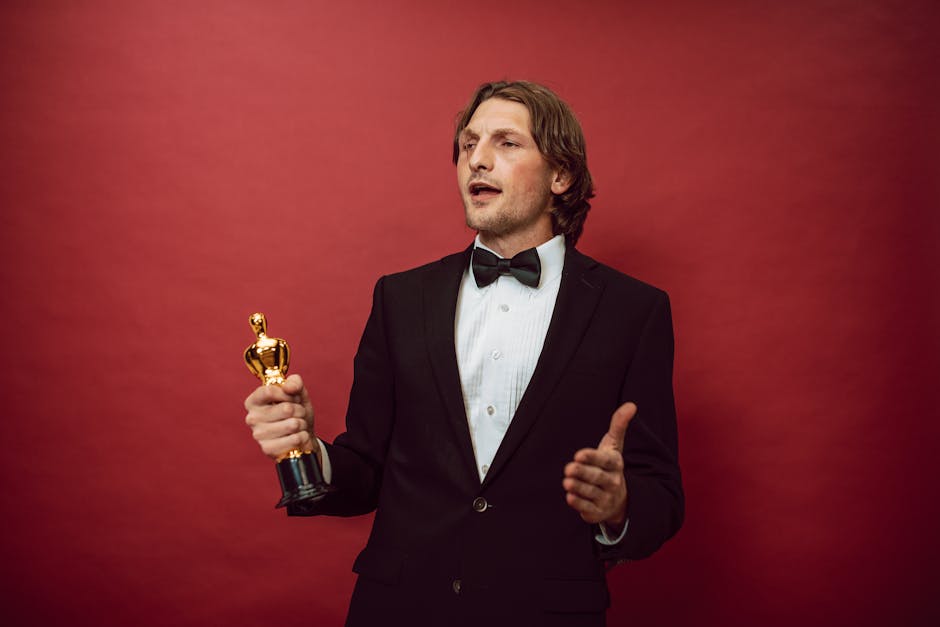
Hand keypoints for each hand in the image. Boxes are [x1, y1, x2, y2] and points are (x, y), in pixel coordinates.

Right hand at [244, 374, 317, 459]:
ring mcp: (259, 435)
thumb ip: (294, 382)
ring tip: (297, 426)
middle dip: (299, 410)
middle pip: (286, 408)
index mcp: (254, 401)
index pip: (269, 391)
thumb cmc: (296, 413)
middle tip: (297, 414)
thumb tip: (289, 387)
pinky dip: (303, 436)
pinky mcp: (268, 449)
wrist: (302, 436)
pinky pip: (295, 439)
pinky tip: (297, 437)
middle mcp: (252, 418)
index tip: (292, 397)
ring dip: (302, 424)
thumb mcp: (298, 393)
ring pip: (293, 424)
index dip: (287, 393)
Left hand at [563, 402, 635, 526]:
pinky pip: (588, 508)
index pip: (606, 461)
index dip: (592, 458)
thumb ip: (619, 426)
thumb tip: (631, 405)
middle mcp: (613, 482)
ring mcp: (606, 498)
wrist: (618, 499)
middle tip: (569, 468)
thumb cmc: (610, 466)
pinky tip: (570, 497)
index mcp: (616, 464)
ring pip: (591, 493)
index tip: (579, 454)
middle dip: (583, 473)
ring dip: (578, 488)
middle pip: (597, 477)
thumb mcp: (614, 446)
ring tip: (566, 481)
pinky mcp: (597, 512)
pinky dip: (579, 504)